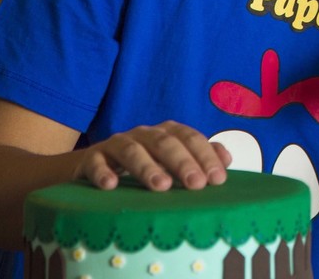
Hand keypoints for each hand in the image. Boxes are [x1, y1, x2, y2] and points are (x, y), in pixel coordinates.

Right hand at [74, 121, 232, 191]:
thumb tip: (227, 158)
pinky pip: (96, 162)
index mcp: (167, 132)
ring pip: (132, 150)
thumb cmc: (144, 164)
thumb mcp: (172, 161)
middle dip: (183, 163)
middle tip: (196, 184)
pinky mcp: (91, 159)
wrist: (94, 166)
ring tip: (161, 186)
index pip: (190, 138)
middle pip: (165, 143)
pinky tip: (110, 186)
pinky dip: (103, 172)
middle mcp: (143, 134)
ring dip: (147, 167)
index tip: (218, 178)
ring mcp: (116, 144)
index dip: (205, 156)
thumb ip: (199, 158)